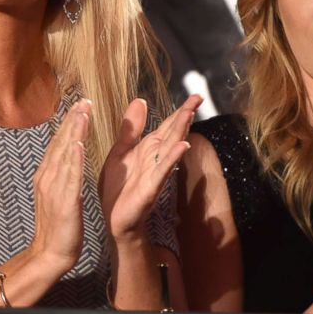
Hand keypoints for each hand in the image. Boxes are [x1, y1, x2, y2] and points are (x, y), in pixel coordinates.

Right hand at [28, 98, 90, 272]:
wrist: (49, 254)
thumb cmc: (58, 226)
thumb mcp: (59, 193)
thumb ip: (62, 173)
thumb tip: (68, 154)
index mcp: (47, 174)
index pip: (59, 143)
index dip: (70, 123)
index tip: (80, 105)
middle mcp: (47, 177)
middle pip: (61, 143)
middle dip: (72, 121)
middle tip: (83, 100)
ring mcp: (54, 188)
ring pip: (64, 154)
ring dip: (73, 133)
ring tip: (83, 114)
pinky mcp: (64, 201)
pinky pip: (69, 177)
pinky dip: (72, 159)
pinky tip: (78, 145)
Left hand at [99, 95, 201, 240]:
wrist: (114, 218)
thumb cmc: (118, 186)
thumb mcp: (121, 151)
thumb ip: (131, 128)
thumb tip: (140, 100)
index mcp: (148, 148)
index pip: (168, 125)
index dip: (180, 110)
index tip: (195, 96)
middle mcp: (155, 158)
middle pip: (173, 132)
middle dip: (185, 115)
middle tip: (198, 97)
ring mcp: (155, 172)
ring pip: (170, 148)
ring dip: (181, 131)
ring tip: (189, 114)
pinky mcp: (150, 187)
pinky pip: (163, 171)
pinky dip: (173, 158)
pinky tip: (182, 146)